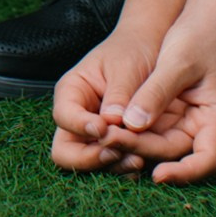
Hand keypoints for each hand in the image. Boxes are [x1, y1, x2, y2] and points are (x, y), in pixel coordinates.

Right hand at [48, 28, 158, 176]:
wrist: (152, 49)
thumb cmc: (134, 51)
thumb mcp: (126, 67)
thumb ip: (119, 95)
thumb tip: (112, 123)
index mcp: (72, 92)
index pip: (63, 116)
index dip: (81, 126)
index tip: (104, 129)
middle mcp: (78, 117)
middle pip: (66, 151)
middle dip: (89, 158)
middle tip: (116, 152)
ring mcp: (95, 134)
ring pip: (90, 163)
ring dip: (112, 166)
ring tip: (138, 159)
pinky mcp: (115, 144)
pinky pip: (113, 164)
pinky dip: (124, 167)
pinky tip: (142, 161)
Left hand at [97, 23, 215, 185]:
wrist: (204, 19)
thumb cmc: (199, 37)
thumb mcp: (177, 62)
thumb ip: (156, 93)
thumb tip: (132, 124)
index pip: (206, 160)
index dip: (184, 173)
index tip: (158, 175)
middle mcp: (202, 126)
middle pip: (173, 152)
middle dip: (142, 149)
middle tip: (108, 140)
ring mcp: (185, 120)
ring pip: (157, 143)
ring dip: (132, 141)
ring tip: (103, 134)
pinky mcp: (169, 113)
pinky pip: (149, 129)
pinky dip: (132, 130)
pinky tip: (110, 126)